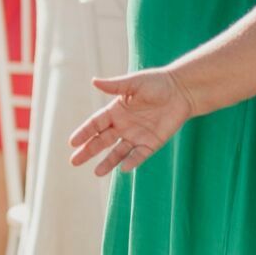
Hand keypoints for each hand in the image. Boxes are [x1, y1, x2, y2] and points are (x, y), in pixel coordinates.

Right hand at [68, 69, 195, 175]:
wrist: (183, 91)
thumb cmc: (158, 83)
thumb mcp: (135, 83)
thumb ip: (115, 86)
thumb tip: (94, 81)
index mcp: (115, 111)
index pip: (95, 124)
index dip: (84, 133)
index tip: (72, 142)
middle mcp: (123, 125)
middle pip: (101, 141)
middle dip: (88, 151)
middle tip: (74, 161)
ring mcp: (136, 136)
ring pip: (118, 152)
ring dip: (108, 162)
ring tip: (96, 173)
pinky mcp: (151, 143)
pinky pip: (139, 155)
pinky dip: (132, 161)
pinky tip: (123, 169)